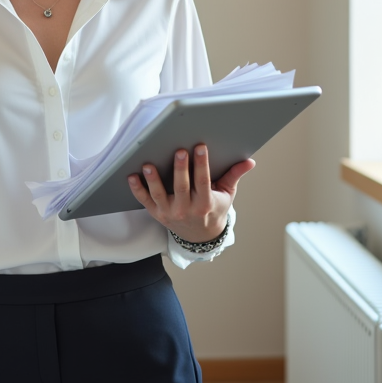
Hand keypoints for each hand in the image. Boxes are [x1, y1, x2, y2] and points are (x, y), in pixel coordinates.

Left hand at [128, 145, 254, 244]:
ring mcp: (169, 212)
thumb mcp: (226, 194)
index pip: (203, 182)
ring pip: (160, 195)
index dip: (202, 164)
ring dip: (153, 180)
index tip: (200, 147)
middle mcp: (186, 210)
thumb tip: (250, 161)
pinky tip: (131, 176)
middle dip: (180, 169)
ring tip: (149, 164)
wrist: (201, 236)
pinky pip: (145, 201)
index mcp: (205, 204)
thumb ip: (234, 176)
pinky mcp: (156, 213)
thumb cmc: (213, 209)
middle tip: (179, 151)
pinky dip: (137, 189)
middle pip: (182, 187)